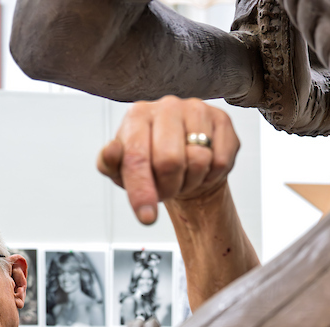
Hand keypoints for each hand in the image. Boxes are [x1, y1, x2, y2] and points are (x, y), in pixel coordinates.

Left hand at [98, 96, 239, 224]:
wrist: (185, 160)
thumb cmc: (150, 164)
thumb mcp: (122, 169)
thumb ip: (109, 163)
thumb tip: (111, 151)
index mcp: (137, 115)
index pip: (137, 157)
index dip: (142, 191)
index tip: (147, 217)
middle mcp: (167, 106)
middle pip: (170, 161)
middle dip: (168, 187)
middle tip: (167, 188)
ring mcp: (196, 110)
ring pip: (199, 161)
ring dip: (191, 181)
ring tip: (183, 175)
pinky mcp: (221, 120)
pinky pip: (220, 161)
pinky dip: (211, 175)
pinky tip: (203, 168)